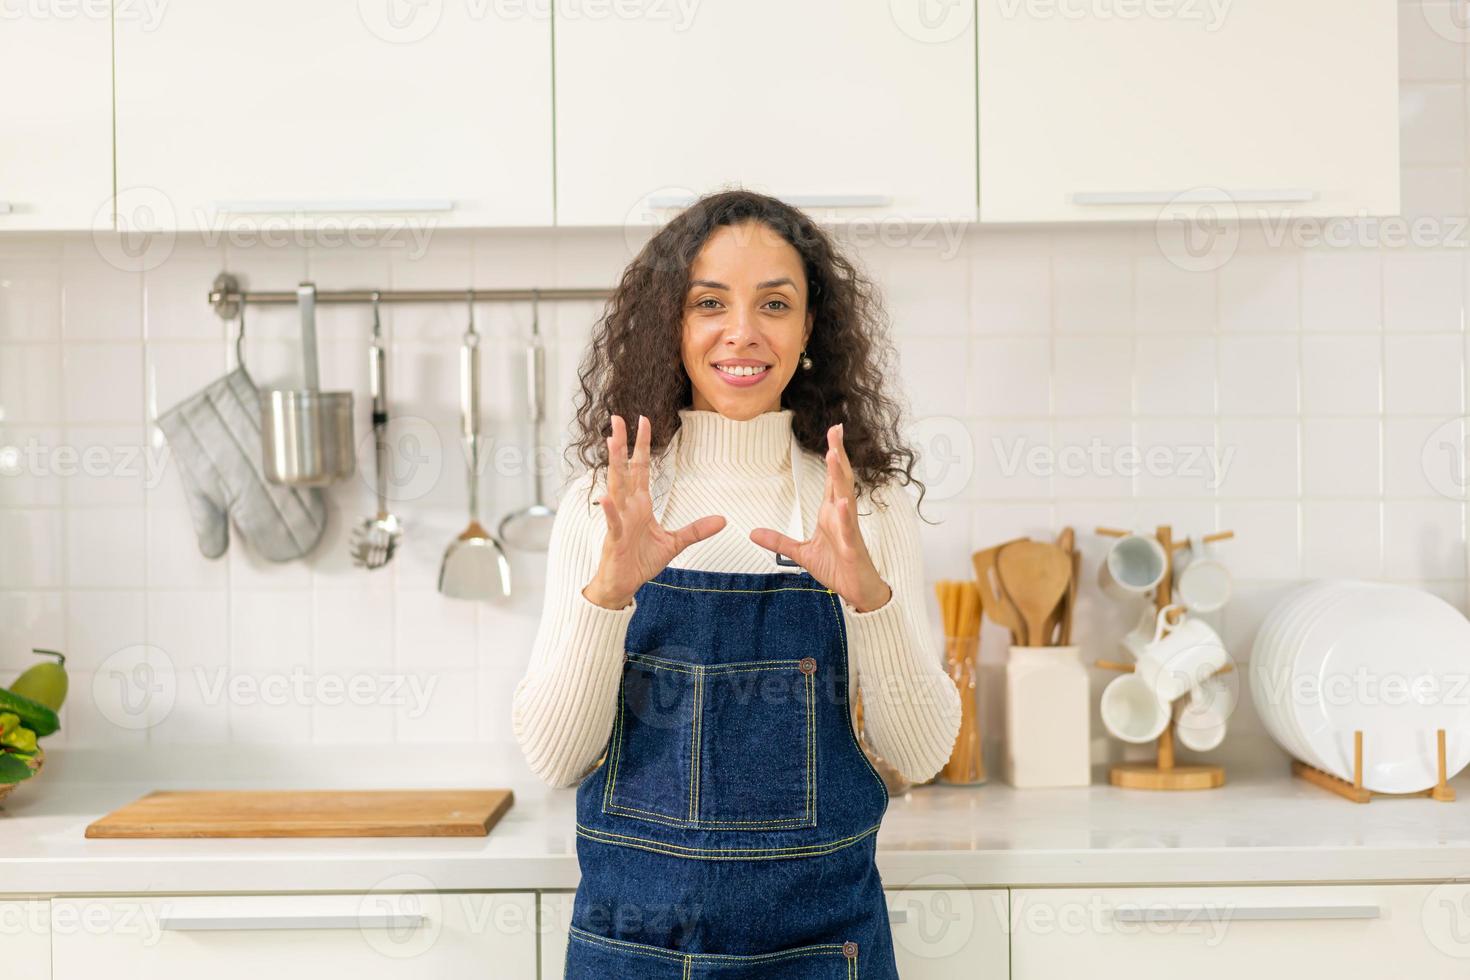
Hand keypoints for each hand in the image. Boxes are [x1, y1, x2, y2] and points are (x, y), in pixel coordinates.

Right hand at [583, 413, 725, 609]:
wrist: (624, 584)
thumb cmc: (641, 561)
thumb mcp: (675, 543)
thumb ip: (696, 530)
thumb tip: (723, 520)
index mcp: (640, 504)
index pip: (640, 468)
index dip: (641, 445)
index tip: (643, 421)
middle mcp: (628, 507)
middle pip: (625, 469)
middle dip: (621, 444)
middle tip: (617, 419)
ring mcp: (620, 520)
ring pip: (616, 487)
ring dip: (614, 465)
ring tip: (611, 443)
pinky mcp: (615, 539)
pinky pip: (613, 522)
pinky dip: (611, 510)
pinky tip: (607, 497)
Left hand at [750, 422, 892, 612]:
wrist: (857, 590)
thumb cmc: (837, 567)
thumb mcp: (801, 552)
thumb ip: (778, 541)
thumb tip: (753, 533)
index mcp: (831, 512)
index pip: (831, 478)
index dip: (833, 453)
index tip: (833, 431)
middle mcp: (841, 515)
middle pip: (840, 478)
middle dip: (838, 453)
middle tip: (836, 428)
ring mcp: (848, 530)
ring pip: (845, 497)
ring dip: (839, 476)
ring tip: (834, 455)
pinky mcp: (852, 548)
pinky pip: (848, 530)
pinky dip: (845, 517)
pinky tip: (842, 503)